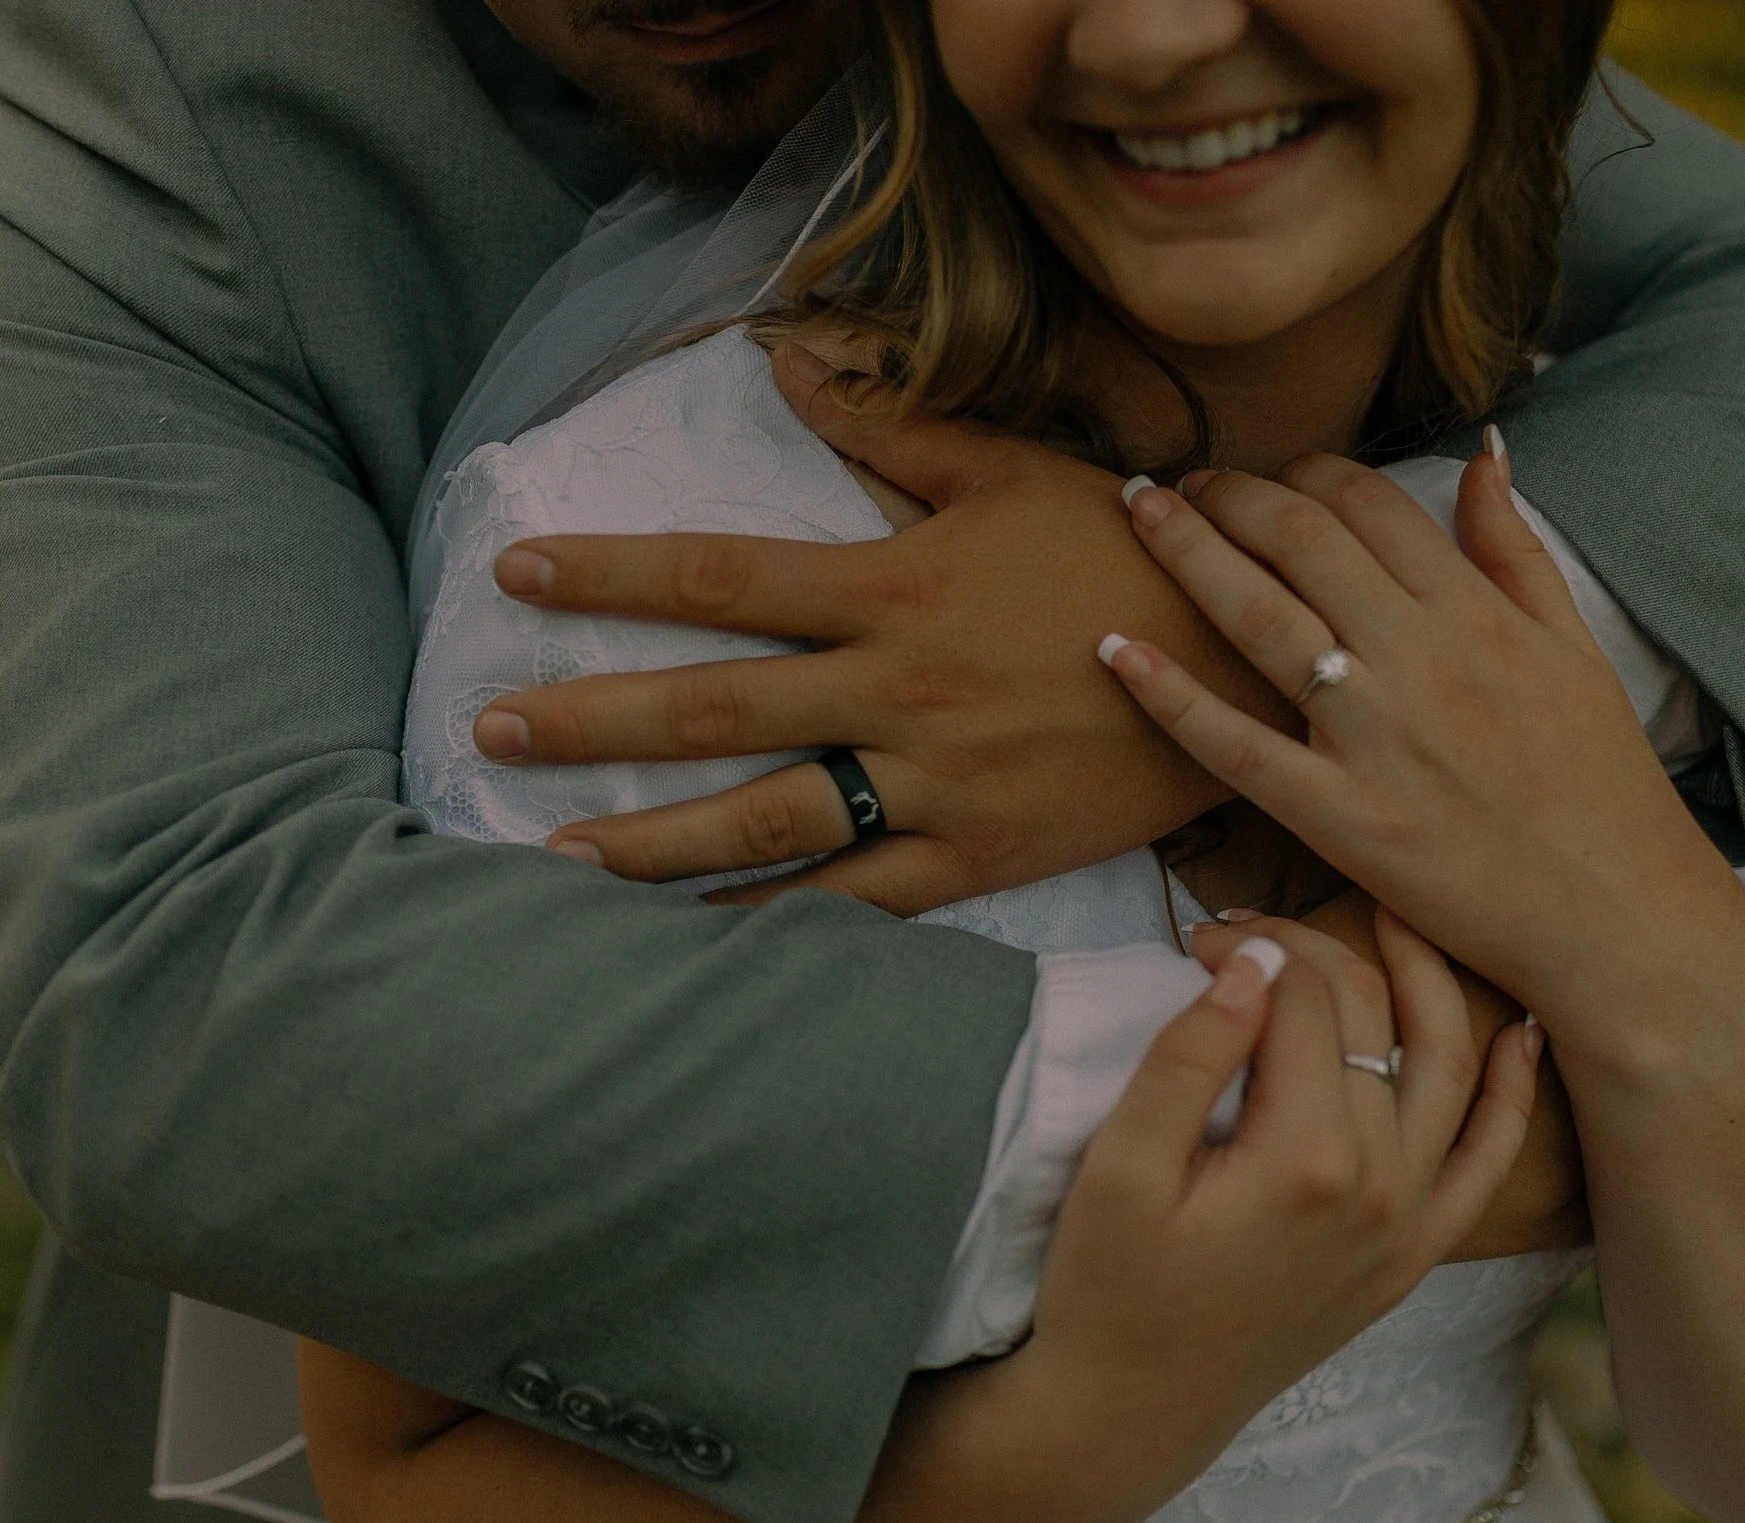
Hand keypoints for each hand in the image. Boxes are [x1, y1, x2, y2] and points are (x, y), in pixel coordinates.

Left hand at [467, 343, 1295, 915]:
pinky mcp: (974, 852)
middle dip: (593, 716)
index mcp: (894, 587)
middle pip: (715, 705)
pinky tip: (702, 936)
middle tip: (493, 733)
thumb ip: (891, 425)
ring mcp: (931, 781)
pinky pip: (857, 899)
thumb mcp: (1014, 470)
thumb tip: (784, 363)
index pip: (721, 575)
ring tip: (560, 854)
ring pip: (769, 816)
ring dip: (655, 837)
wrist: (1250, 666)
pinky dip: (776, 918)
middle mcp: (895, 689)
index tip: (517, 575)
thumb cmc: (1127, 556)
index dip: (612, 573)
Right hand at [1025, 918, 1536, 1483]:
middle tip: (1249, 926)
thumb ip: (1188, 1056)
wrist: (1132, 1414)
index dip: (1249, 944)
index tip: (1194, 936)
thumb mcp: (1118, 1169)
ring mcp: (1409, 1225)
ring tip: (1399, 915)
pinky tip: (1520, 1033)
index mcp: (1307, 1161)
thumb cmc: (1107, 1291)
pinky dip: (1511, 1094)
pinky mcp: (1414, 1255)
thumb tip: (1254, 959)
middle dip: (1313, 948)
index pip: (1300, 999)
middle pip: (1369, 1017)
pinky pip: (1488, 1163)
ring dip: (1430, 982)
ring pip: (1447, 1067)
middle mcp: (1382, 1188)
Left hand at [1099, 443, 1744, 1046]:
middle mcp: (1419, 657)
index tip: (1264, 476)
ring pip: (1259, 617)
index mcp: (1476, 611)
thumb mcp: (1575, 647)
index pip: (1366, 502)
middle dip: (1228, 494)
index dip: (1300, 472)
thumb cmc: (1601, 784)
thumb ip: (1516, 547)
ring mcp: (1375, 737)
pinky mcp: (1343, 818)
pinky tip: (1115, 651)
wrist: (1617, 914)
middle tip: (1181, 485)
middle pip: (1298, 539)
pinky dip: (1172, 696)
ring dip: (1187, 553)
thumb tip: (1483, 450)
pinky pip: (1237, 747)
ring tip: (1140, 515)